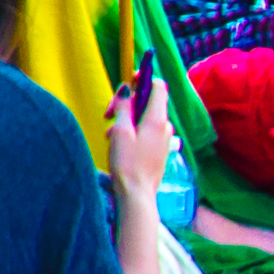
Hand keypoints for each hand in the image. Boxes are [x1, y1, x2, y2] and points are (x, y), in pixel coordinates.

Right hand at [107, 62, 179, 189]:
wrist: (137, 194)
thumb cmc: (128, 163)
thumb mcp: (120, 131)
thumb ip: (123, 107)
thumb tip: (125, 89)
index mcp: (157, 119)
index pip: (158, 86)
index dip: (144, 79)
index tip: (128, 82)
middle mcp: (165, 127)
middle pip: (147, 103)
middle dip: (127, 104)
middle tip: (108, 115)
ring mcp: (165, 140)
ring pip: (145, 119)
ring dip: (127, 121)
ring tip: (111, 136)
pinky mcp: (161, 151)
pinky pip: (148, 133)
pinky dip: (134, 133)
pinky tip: (121, 146)